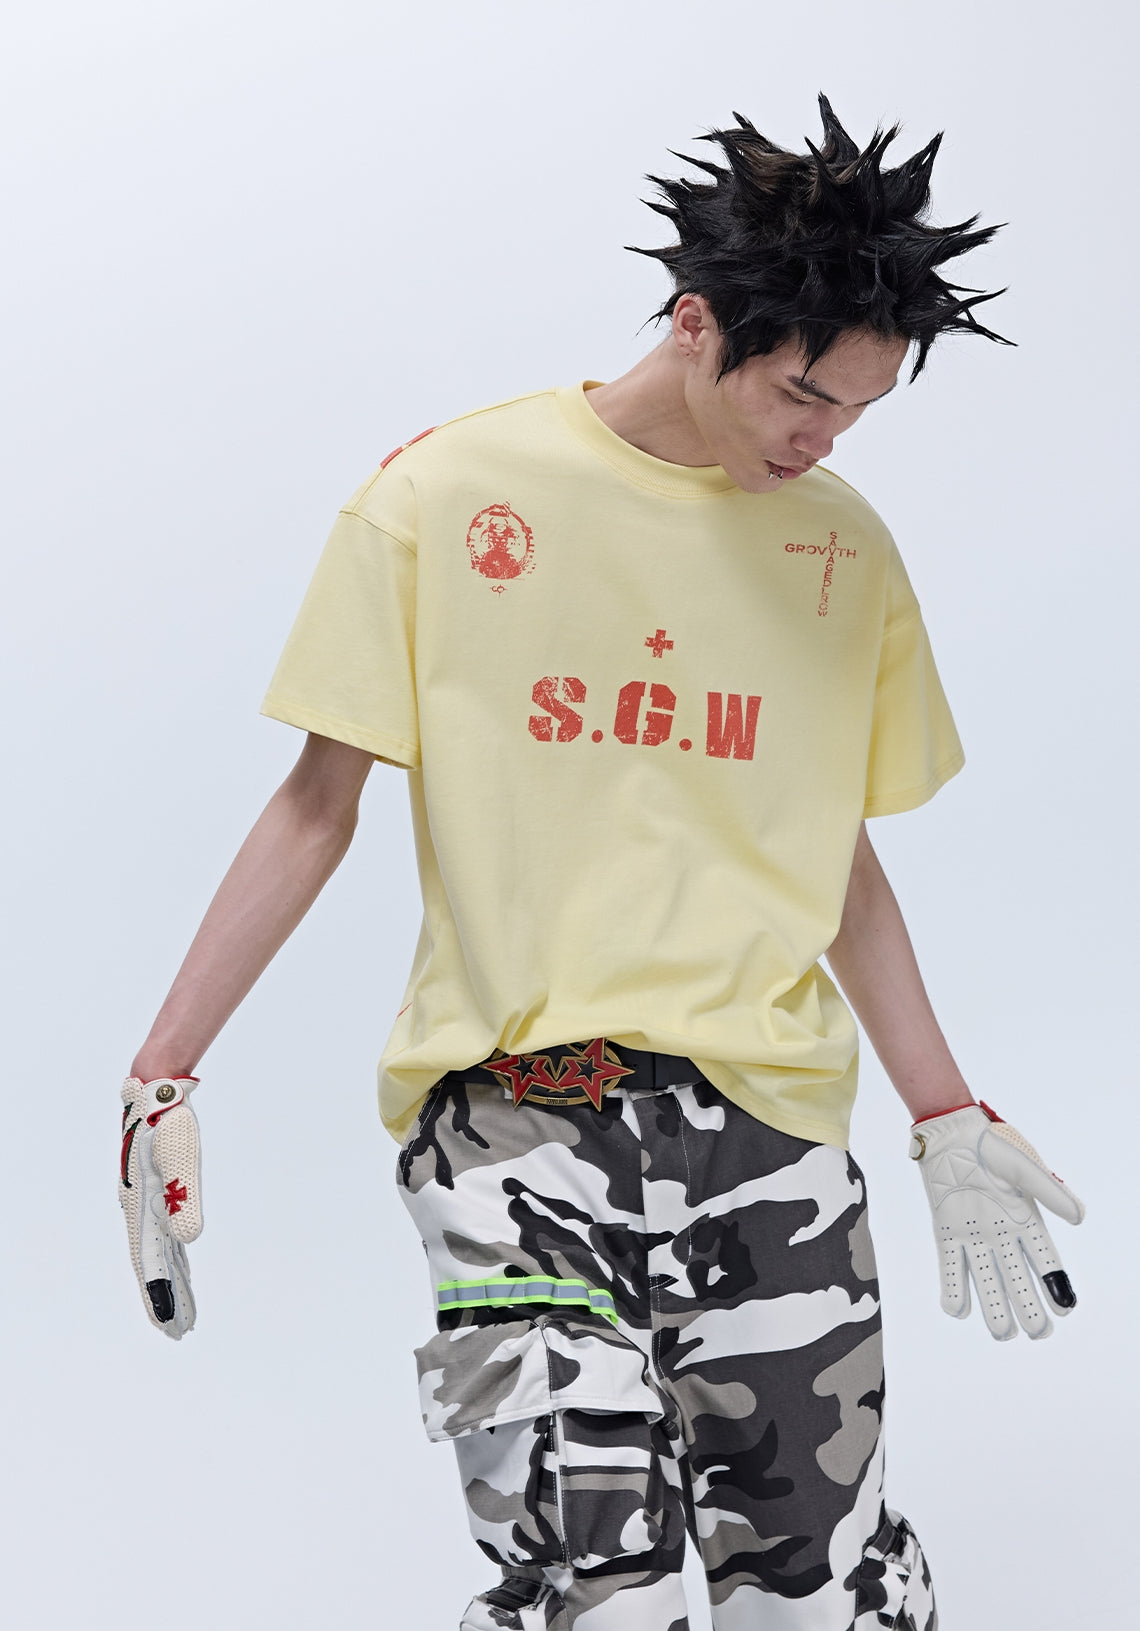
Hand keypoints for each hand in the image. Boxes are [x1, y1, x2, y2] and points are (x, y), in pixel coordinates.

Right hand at [119, 1076, 202, 1338]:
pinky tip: (182, 1260)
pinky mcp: (156, 1191)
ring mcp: (145, 1201)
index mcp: (140, 1208)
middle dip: (166, 1299)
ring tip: (183, 1309)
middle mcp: (138, 1210)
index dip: (160, 1296)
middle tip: (180, 1332)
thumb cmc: (168, 1123)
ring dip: (171, 1280)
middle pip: (152, 1264)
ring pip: (159, 1250)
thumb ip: (184, 1198)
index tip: (170, 1327)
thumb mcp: (180, 1157)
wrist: (155, 1091)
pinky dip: (173, 1253)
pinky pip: (164, 1231)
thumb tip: (189, 1241)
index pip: (150, 1264)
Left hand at [909, 1100, 1083, 1339]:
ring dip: (994, 1307)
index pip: (1045, 1261)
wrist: (953, 1134)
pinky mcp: (947, 1234)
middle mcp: (1002, 1235)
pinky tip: (958, 1310)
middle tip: (1038, 1333)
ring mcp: (974, 1236)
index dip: (1055, 1286)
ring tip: (1003, 1333)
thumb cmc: (993, 1146)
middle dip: (1029, 1307)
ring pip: (986, 1281)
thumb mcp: (1025, 1167)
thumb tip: (1080, 1218)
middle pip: (1018, 1279)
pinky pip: (950, 1266)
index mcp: (1025, 1220)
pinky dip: (953, 1288)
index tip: (1065, 1309)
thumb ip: (1050, 1193)